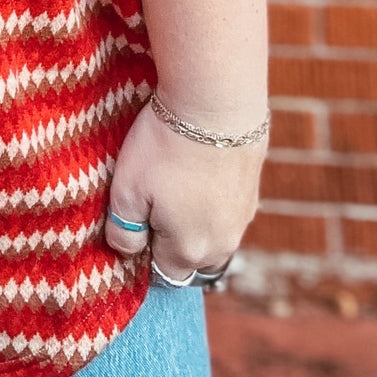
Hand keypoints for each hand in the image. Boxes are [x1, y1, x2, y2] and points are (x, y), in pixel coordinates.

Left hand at [103, 98, 265, 281]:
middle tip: (151, 195)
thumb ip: (123, 231)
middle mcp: (223, 244)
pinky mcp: (253, 190)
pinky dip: (211, 196)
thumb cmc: (164, 148)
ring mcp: (243, 218)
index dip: (144, 249)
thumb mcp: (126, 191)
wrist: (216, 103)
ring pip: (211, 233)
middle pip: (190, 257)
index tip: (133, 216)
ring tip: (174, 178)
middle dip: (169, 238)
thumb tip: (128, 251)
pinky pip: (226, 207)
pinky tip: (196, 166)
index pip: (163, 272)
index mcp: (190, 252)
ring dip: (192, 218)